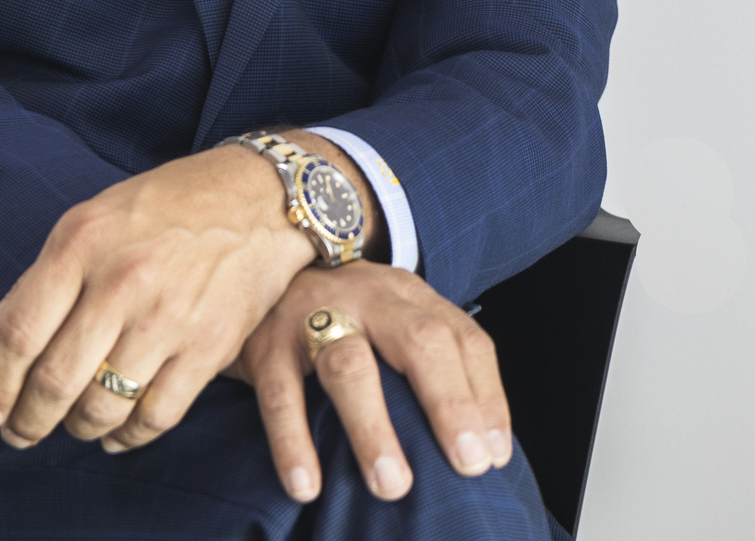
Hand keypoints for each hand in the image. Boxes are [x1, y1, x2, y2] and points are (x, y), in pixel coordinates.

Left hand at [0, 143, 314, 449]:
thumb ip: (31, 285)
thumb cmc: (164, 208)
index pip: (20, 333)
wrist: (257, 198)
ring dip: (76, 429)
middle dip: (28, 421)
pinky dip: (128, 437)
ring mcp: (169, 316)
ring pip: (103, 406)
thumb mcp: (88, 225)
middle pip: (56, 380)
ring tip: (70, 425)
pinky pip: (157, 415)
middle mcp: (123, 280)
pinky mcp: (210, 346)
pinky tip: (116, 432)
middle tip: (19, 433)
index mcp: (82, 243)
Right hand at [211, 262, 511, 503]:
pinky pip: (281, 396)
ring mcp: (314, 315)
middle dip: (450, 404)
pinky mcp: (266, 344)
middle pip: (420, 340)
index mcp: (408, 294)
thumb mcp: (388, 320)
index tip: (494, 454)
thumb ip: (424, 363)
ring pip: (350, 366)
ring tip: (393, 485)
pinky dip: (294, 443)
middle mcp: (369, 297)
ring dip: (375, 429)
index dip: (486, 395)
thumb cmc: (339, 315)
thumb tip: (473, 443)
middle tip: (468, 464)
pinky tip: (307, 486)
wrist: (260, 267)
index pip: (463, 338)